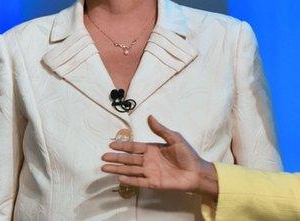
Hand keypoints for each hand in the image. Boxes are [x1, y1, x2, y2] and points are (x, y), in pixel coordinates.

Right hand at [101, 115, 218, 198]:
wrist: (196, 171)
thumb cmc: (187, 154)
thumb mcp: (175, 138)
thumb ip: (161, 130)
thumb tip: (150, 116)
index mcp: (153, 149)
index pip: (134, 147)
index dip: (123, 146)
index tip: (111, 144)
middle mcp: (149, 160)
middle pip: (129, 159)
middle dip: (116, 157)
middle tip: (103, 157)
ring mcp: (150, 172)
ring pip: (130, 170)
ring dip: (118, 169)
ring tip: (104, 168)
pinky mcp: (154, 182)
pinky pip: (139, 181)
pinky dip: (130, 180)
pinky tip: (119, 178)